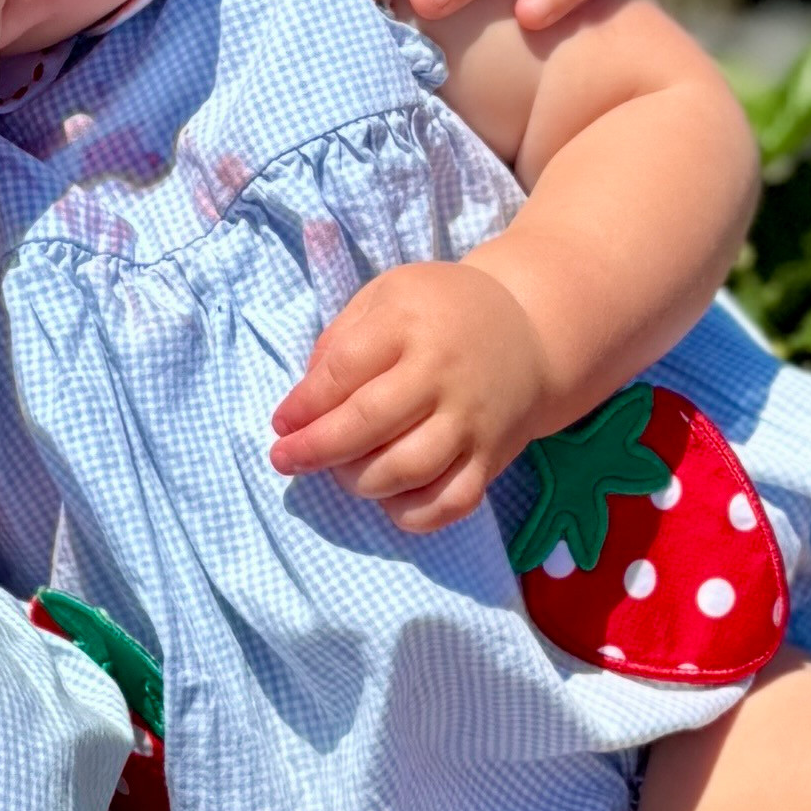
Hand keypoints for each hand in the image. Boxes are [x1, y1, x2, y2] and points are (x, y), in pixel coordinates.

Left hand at [268, 257, 553, 530]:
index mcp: (409, 322)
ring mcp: (472, 420)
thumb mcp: (386, 297)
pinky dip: (413, 514)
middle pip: (369, 424)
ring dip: (359, 482)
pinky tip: (389, 497)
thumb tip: (303, 404)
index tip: (282, 423)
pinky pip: (451, 502)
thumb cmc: (439, 313)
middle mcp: (443, 373)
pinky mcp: (492, 457)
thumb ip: (341, 341)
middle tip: (287, 458)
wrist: (528, 333)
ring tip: (341, 471)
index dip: (303, 405)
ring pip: (407, 469)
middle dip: (316, 449)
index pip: (343, 371)